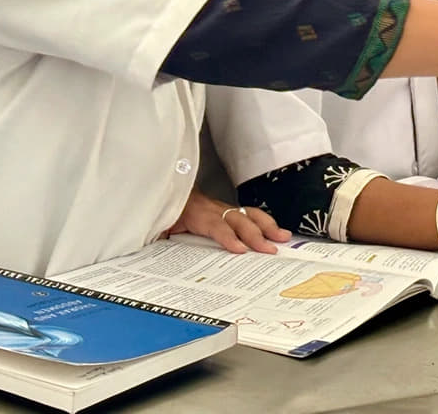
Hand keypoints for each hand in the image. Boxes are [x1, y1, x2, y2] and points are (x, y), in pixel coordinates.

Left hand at [165, 190, 290, 254]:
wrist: (160, 188)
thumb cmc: (159, 210)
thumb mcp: (154, 225)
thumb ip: (159, 235)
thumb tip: (160, 245)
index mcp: (192, 212)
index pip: (214, 225)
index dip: (227, 237)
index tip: (240, 249)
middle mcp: (210, 207)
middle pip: (237, 219)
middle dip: (255, 234)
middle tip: (270, 249)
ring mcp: (219, 207)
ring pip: (246, 213)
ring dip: (266, 225)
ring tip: (283, 237)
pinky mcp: (223, 209)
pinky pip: (246, 213)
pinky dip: (263, 221)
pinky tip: (275, 230)